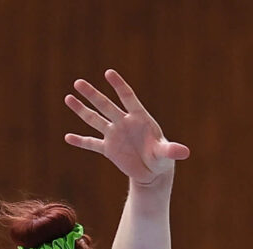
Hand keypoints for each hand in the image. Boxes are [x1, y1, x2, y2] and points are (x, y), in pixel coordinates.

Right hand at [63, 70, 189, 188]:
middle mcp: (124, 122)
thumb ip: (171, 151)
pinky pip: (92, 143)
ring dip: (82, 110)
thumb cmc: (161, 158)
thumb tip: (185, 152)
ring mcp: (114, 134)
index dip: (119, 86)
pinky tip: (68, 137)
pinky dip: (81, 141)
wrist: (152, 171)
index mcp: (139, 118)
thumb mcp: (166, 155)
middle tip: (78, 83)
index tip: (108, 73)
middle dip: (92, 95)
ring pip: (95, 120)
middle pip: (106, 106)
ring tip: (68, 98)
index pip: (127, 97)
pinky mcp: (108, 149)